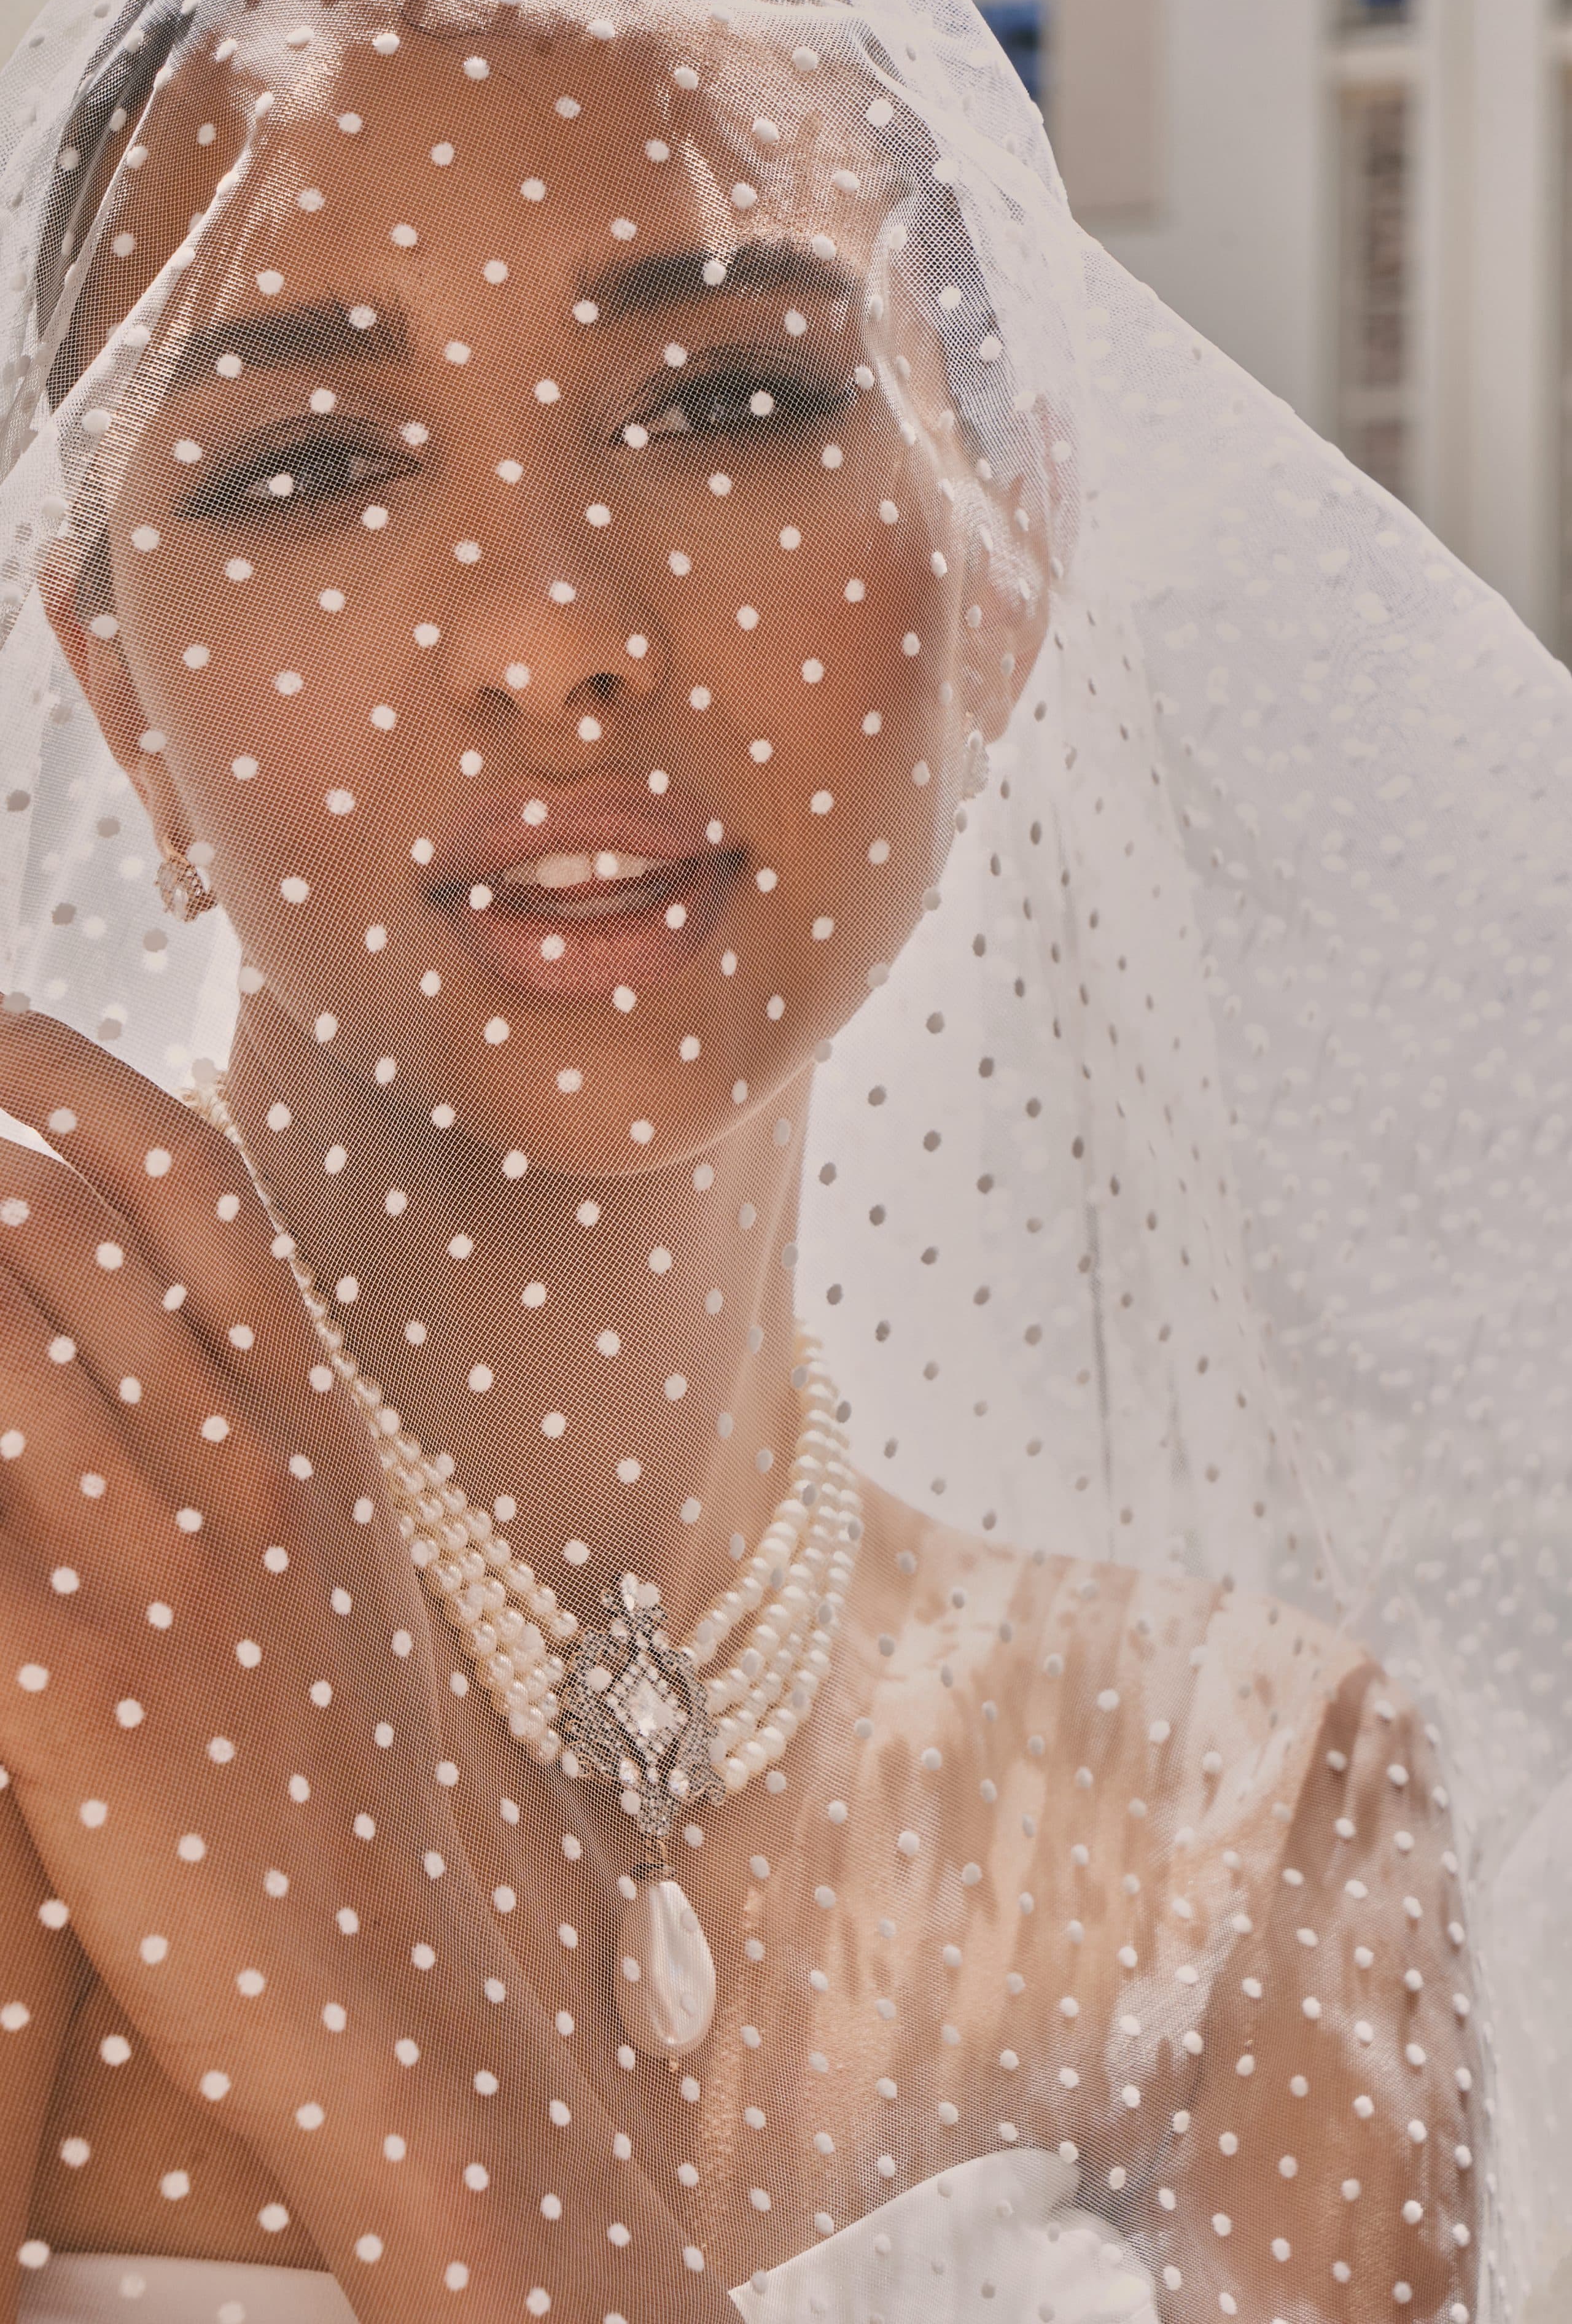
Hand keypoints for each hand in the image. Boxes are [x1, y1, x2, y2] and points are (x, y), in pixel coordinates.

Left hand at [0, 1013, 730, 2323]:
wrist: (384, 1976)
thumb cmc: (347, 1766)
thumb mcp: (339, 1555)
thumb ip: (266, 1420)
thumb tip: (182, 1306)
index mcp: (314, 1418)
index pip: (194, 1184)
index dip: (73, 1078)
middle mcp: (243, 1460)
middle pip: (66, 1231)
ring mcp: (160, 1564)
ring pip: (0, 1341)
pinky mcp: (70, 1683)